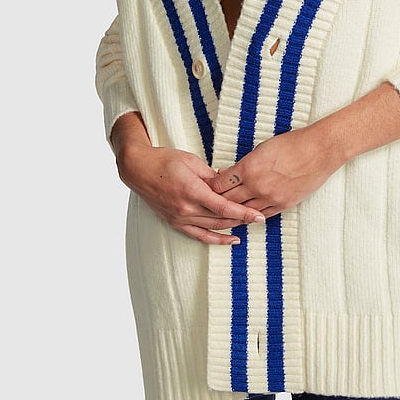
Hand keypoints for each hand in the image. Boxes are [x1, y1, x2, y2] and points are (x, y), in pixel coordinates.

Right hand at [116, 140, 264, 244]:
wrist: (139, 169)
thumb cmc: (165, 160)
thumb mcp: (192, 161)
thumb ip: (212, 176)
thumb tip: (229, 183)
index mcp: (192, 191)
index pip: (223, 207)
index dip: (243, 213)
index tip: (258, 216)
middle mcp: (186, 208)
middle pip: (220, 219)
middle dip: (242, 220)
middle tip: (261, 219)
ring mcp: (180, 218)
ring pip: (212, 228)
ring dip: (232, 228)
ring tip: (250, 226)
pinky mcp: (175, 222)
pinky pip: (199, 235)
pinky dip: (215, 239)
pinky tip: (230, 239)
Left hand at [208, 126, 343, 216]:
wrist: (319, 151)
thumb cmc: (292, 144)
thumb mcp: (261, 148)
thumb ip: (243, 164)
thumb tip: (227, 173)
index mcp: (249, 168)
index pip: (219, 185)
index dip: (211, 187)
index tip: (207, 187)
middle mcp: (257, 186)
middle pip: (227, 202)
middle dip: (217, 202)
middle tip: (210, 204)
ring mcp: (270, 198)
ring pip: (243, 213)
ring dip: (233, 213)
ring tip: (223, 214)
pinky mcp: (283, 205)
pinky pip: (261, 216)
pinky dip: (251, 216)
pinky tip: (245, 216)